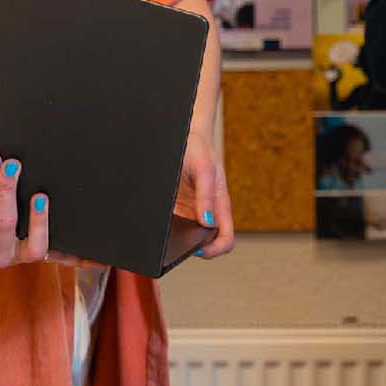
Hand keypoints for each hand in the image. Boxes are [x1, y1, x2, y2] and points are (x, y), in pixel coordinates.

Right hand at [0, 154, 81, 268]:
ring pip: (34, 247)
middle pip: (6, 224)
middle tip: (11, 162)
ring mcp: (18, 254)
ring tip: (40, 194)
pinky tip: (99, 255)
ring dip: (41, 221)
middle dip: (8, 191)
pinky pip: (59, 257)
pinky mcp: (36, 252)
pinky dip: (78, 258)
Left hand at [179, 129, 235, 258]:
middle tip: (178, 245)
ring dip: (180, 240)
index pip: (226, 239)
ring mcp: (192, 211)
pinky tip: (159, 224)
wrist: (183, 136)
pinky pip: (174, 227)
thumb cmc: (199, 149)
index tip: (199, 249)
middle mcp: (207, 212)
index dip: (215, 249)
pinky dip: (168, 231)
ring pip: (189, 237)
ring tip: (167, 235)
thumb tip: (207, 222)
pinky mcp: (177, 208)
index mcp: (220, 205)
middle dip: (194, 248)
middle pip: (206, 242)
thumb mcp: (204, 169)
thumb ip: (207, 195)